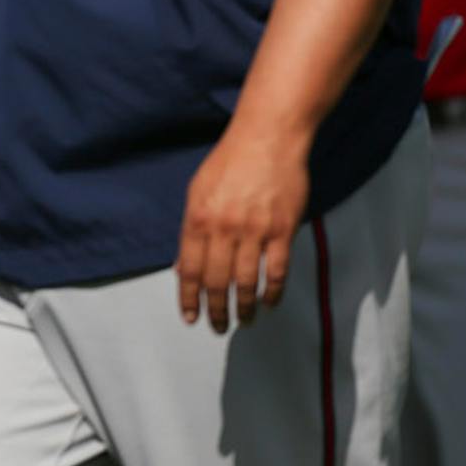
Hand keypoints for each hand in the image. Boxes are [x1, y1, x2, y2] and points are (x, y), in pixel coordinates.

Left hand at [175, 120, 309, 333]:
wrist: (266, 138)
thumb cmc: (229, 163)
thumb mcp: (198, 191)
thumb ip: (192, 229)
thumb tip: (184, 265)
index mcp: (197, 218)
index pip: (188, 269)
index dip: (189, 298)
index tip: (190, 318)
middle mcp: (223, 228)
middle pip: (216, 282)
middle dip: (216, 310)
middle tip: (218, 327)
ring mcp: (254, 230)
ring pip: (246, 282)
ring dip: (244, 308)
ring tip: (244, 321)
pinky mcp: (282, 230)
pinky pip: (276, 271)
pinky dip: (273, 292)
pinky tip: (270, 302)